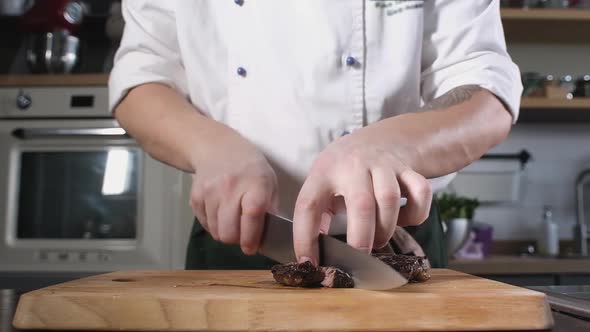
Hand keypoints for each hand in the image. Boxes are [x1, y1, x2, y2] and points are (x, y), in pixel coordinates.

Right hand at [189, 133, 277, 254]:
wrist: (218, 148)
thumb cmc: (250, 168)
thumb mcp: (269, 182)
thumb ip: (270, 209)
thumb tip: (267, 238)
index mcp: (254, 184)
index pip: (251, 217)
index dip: (251, 238)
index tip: (252, 248)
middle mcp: (230, 188)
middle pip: (229, 232)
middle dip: (237, 240)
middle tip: (243, 235)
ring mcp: (209, 192)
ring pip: (216, 232)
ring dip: (225, 233)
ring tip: (233, 222)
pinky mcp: (195, 197)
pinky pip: (205, 224)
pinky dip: (214, 225)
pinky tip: (221, 214)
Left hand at [293, 126, 431, 264]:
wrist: (378, 139)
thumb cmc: (344, 171)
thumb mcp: (321, 183)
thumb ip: (317, 213)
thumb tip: (312, 256)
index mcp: (324, 172)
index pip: (308, 205)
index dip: (305, 237)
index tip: (308, 263)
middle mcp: (353, 165)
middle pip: (361, 204)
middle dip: (361, 238)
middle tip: (358, 256)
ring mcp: (383, 165)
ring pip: (391, 199)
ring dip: (386, 229)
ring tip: (378, 239)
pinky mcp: (408, 169)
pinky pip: (421, 193)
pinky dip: (416, 214)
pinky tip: (402, 220)